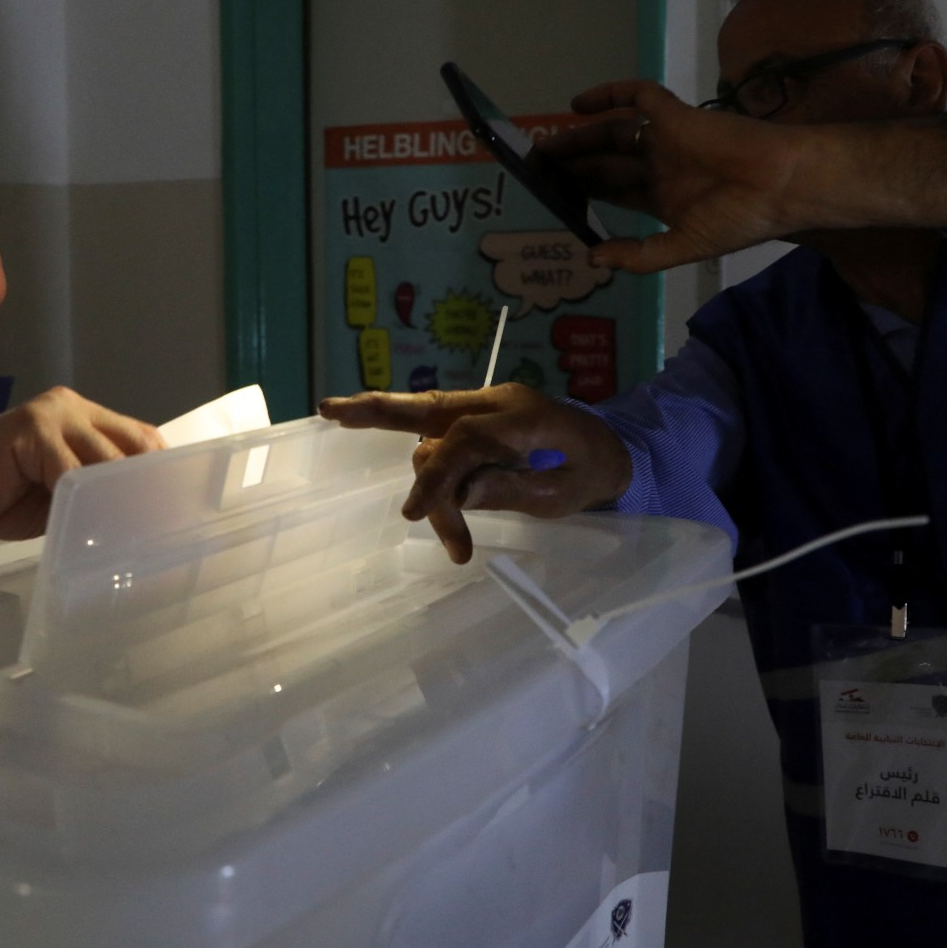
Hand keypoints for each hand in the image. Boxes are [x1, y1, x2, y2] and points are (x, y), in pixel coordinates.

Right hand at [0, 386, 164, 538]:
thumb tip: (138, 515)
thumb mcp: (59, 497)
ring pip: (108, 460)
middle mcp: (74, 407)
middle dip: (146, 489)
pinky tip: (85, 526)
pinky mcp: (30, 428)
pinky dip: (81, 501)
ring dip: (117, 499)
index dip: (159, 475)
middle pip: (136, 446)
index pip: (142, 441)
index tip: (171, 514)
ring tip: (127, 535)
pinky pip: (70, 470)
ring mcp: (53, 413)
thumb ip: (92, 492)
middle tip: (157, 531)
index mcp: (86, 419)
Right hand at [318, 383, 630, 563]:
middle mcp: (496, 401)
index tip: (413, 514)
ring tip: (456, 545)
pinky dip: (402, 431)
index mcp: (525, 416)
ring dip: (428, 485)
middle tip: (329, 412)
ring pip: (427, 430)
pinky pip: (433, 427)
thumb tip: (461, 492)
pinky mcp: (475, 417)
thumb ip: (516, 489)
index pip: (464, 440)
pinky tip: (358, 421)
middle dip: (378, 410)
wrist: (617, 446)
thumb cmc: (597, 471)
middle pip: (428, 405)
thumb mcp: (569, 492)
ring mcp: (483, 405)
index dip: (435, 476)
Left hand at [534, 79, 807, 271]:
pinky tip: (577, 105)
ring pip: (614, 133)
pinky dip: (610, 95)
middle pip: (607, 162)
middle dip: (573, 164)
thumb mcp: (686, 247)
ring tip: (545, 145)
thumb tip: (592, 260)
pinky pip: (640, 98)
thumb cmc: (740, 219)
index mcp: (665, 200)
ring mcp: (669, 140)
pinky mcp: (677, 116)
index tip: (548, 193)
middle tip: (536, 166)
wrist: (783, 184)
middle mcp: (662, 168)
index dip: (582, 191)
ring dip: (580, 136)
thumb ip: (640, 255)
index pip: (614, 192)